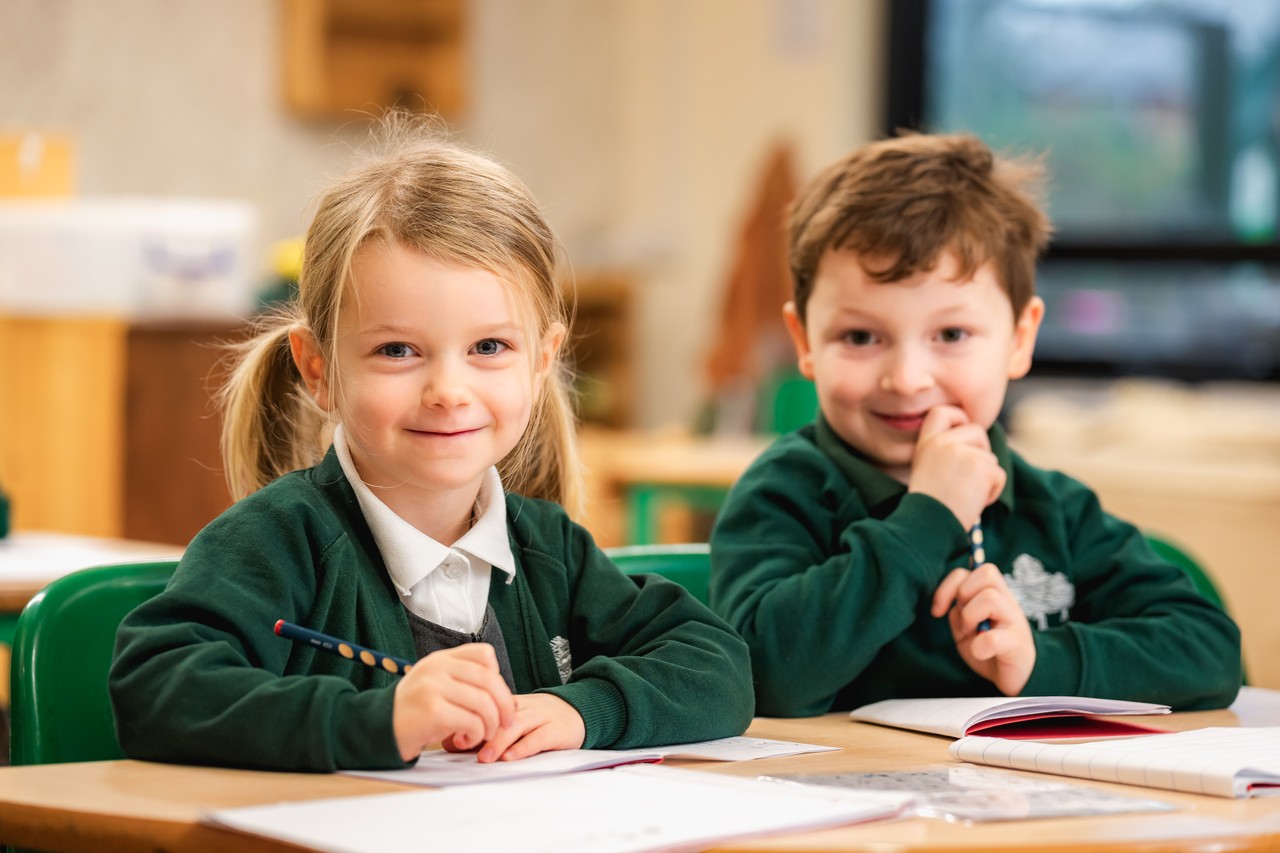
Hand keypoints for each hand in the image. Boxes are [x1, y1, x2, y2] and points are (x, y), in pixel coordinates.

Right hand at [392, 643, 516, 761]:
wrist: (378, 730)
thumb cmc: (414, 712)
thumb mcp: (436, 685)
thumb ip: (463, 680)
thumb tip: (506, 696)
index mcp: (441, 659)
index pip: (484, 654)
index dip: (498, 677)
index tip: (498, 698)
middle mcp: (436, 668)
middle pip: (490, 680)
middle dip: (504, 705)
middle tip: (505, 724)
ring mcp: (433, 687)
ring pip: (484, 703)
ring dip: (490, 725)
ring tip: (480, 735)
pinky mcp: (432, 711)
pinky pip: (471, 722)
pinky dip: (475, 735)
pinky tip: (463, 740)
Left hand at [464, 693, 585, 762]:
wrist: (578, 710)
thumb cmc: (540, 719)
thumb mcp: (514, 719)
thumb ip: (487, 729)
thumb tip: (452, 742)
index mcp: (509, 703)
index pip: (486, 706)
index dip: (467, 719)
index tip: (450, 736)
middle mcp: (523, 708)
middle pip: (499, 714)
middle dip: (479, 731)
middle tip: (462, 746)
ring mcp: (541, 717)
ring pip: (516, 725)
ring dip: (498, 742)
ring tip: (484, 757)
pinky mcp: (556, 730)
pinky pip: (538, 738)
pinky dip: (523, 748)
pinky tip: (510, 757)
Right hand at [908, 406, 1004, 528]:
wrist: (929, 525)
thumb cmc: (929, 505)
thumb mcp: (928, 469)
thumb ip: (946, 451)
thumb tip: (976, 444)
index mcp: (927, 443)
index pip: (942, 412)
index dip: (958, 418)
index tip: (961, 434)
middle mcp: (943, 442)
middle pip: (977, 431)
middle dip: (981, 452)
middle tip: (968, 476)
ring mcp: (962, 452)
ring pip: (990, 457)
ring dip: (986, 477)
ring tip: (966, 494)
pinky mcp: (981, 467)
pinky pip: (999, 475)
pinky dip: (993, 491)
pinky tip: (975, 501)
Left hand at [931, 563, 1035, 694]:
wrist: (1015, 676)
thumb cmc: (989, 647)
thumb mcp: (966, 626)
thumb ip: (958, 611)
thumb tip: (952, 605)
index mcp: (992, 594)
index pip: (968, 572)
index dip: (947, 586)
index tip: (937, 611)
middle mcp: (1007, 601)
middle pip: (986, 573)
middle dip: (963, 595)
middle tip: (963, 620)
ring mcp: (1014, 620)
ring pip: (990, 598)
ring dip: (970, 617)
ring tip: (972, 634)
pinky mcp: (1017, 644)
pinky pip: (993, 638)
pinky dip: (980, 646)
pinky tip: (980, 652)